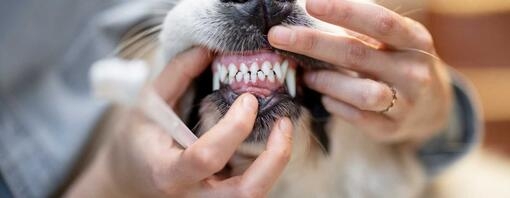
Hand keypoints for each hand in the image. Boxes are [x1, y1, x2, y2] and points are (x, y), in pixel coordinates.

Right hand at [67, 48, 293, 197]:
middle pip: (245, 193)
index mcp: (167, 173)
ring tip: (282, 129)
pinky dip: (267, 164)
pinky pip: (253, 187)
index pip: (206, 158)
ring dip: (276, 162)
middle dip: (274, 158)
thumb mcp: (148, 104)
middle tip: (283, 123)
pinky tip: (270, 139)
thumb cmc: (138, 140)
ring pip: (255, 195)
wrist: (132, 176)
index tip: (249, 100)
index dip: (234, 128)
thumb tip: (206, 50)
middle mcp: (193, 196)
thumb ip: (176, 76)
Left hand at [268, 0, 451, 143]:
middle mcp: (414, 71)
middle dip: (312, 43)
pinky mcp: (391, 128)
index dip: (344, 11)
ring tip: (307, 75)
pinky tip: (326, 97)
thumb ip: (361, 31)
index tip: (310, 4)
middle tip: (278, 36)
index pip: (379, 22)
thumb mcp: (393, 42)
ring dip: (325, 81)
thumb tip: (312, 12)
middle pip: (357, 54)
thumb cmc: (400, 63)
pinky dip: (334, 105)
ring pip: (359, 92)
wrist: (432, 108)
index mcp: (416, 40)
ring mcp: (405, 103)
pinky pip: (356, 117)